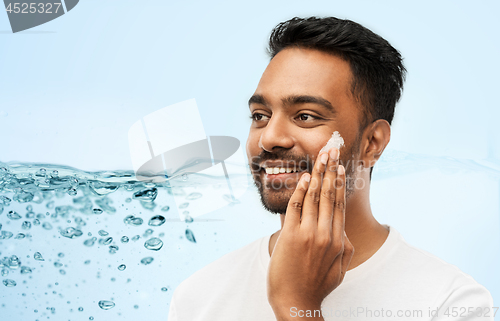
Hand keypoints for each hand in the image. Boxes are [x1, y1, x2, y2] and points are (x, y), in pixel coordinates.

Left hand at [267, 147, 354, 317]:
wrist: (297, 302)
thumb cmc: (317, 286)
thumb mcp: (340, 268)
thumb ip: (344, 246)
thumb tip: (342, 230)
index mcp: (338, 240)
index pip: (338, 204)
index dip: (339, 182)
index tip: (340, 166)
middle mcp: (325, 234)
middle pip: (328, 195)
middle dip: (330, 169)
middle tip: (331, 150)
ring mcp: (308, 234)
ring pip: (313, 197)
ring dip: (317, 174)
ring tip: (320, 157)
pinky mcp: (291, 236)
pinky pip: (295, 208)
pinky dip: (300, 190)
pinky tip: (305, 177)